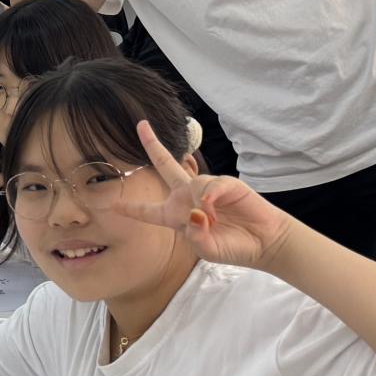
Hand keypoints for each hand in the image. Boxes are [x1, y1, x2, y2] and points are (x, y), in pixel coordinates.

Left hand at [109, 120, 293, 268]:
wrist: (264, 242)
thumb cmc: (233, 247)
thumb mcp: (207, 250)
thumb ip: (195, 236)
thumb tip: (195, 214)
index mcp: (177, 216)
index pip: (148, 212)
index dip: (131, 208)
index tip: (111, 203)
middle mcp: (188, 198)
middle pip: (165, 166)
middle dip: (153, 145)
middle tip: (141, 125)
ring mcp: (207, 188)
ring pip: (192, 183)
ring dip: (199, 204)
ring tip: (213, 221)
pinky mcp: (227, 183)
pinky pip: (212, 183)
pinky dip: (211, 195)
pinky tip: (214, 207)